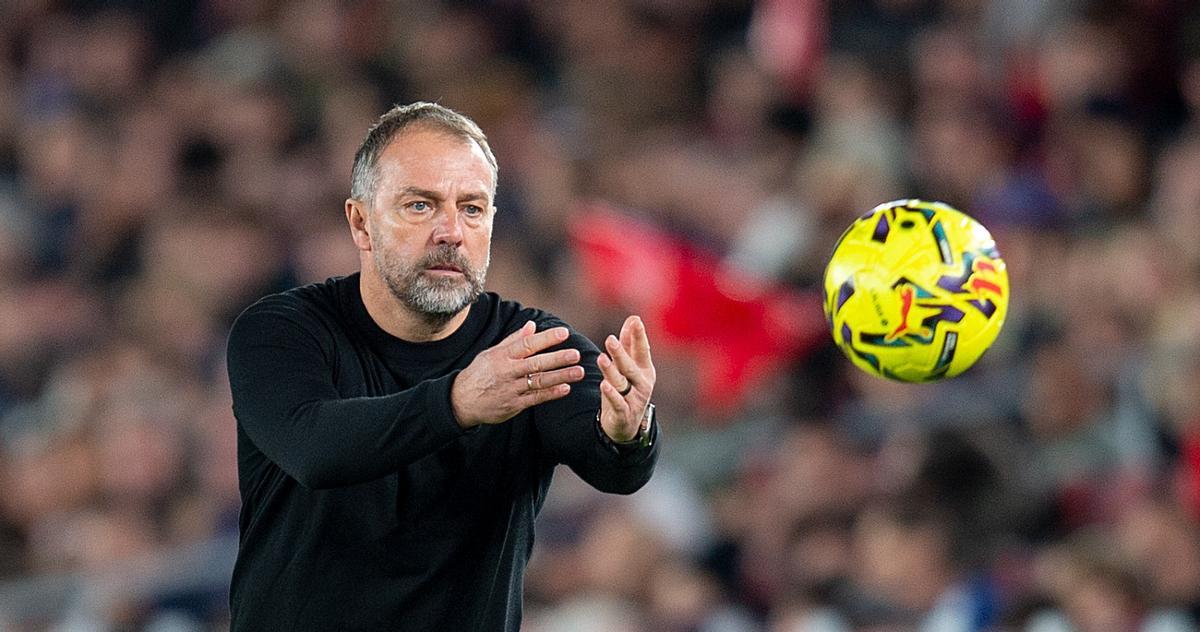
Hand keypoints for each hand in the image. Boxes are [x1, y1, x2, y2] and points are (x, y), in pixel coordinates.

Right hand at [451, 321, 585, 427]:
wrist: (462, 401)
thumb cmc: (480, 373)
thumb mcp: (492, 353)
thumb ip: (514, 340)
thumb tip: (532, 325)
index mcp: (502, 356)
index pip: (527, 344)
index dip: (546, 339)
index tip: (564, 333)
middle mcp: (507, 372)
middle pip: (536, 364)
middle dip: (557, 359)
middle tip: (576, 354)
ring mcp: (511, 389)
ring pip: (539, 382)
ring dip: (560, 377)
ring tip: (579, 372)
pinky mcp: (514, 405)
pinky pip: (536, 398)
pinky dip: (551, 393)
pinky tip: (566, 388)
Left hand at [597, 315, 655, 441]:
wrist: (626, 425)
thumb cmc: (628, 390)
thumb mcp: (629, 367)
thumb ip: (629, 344)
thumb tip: (633, 318)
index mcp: (645, 370)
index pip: (642, 350)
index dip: (639, 336)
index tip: (635, 320)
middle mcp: (642, 383)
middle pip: (630, 366)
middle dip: (621, 353)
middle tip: (610, 339)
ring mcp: (635, 400)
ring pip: (621, 383)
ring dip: (611, 371)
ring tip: (601, 358)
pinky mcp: (624, 413)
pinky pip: (617, 403)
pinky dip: (611, 394)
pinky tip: (604, 385)